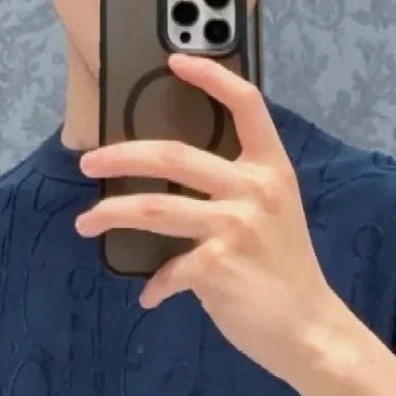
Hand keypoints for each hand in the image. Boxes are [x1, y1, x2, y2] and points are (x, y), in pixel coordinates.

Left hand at [75, 54, 346, 385]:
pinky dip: (156, 287)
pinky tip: (152, 297)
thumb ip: (237, 196)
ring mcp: (232, 227)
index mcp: (270, 170)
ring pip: (152, 210)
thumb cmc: (288, 278)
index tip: (176, 66)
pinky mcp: (215, 266)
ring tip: (86, 224)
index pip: (245, 105)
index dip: (210, 78)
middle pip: (171, 156)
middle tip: (88, 163)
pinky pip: (168, 270)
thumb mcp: (275, 218)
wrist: (309, 329)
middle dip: (120, 156)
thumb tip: (177, 200)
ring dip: (110, 215)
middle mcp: (252, 190)